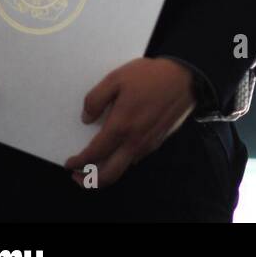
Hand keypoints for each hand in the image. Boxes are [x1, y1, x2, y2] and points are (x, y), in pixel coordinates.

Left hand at [64, 57, 196, 187]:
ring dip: (106, 173)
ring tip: (95, 166)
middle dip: (89, 181)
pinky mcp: (158, 141)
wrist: (186, 76)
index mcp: (120, 126)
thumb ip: (96, 99)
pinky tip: (118, 152)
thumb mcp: (116, 78)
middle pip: (109, 175)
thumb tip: (86, 119)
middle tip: (78, 177)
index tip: (69, 163)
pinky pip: (136, 159)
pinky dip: (122, 162)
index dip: (78, 163)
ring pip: (124, 169)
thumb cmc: (150, 76)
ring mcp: (147, 144)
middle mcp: (134, 142)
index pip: (93, 155)